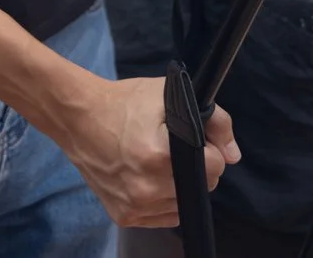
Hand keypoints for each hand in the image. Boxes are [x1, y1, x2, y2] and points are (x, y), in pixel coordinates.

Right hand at [55, 76, 239, 228]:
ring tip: (160, 161)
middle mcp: (147, 188)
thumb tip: (234, 155)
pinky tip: (150, 177)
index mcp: (160, 156)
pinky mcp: (124, 216)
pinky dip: (164, 199)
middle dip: (197, 167)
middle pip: (202, 187)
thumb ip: (213, 120)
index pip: (214, 166)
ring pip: (184, 204)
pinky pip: (163, 216)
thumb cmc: (125, 103)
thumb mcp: (170, 96)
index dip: (210, 148)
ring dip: (181, 185)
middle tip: (174, 147)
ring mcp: (135, 206)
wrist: (78, 118)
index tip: (195, 137)